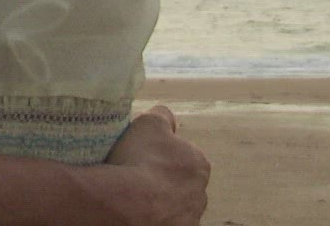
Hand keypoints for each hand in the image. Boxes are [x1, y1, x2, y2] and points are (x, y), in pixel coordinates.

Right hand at [101, 105, 211, 225]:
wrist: (128, 204)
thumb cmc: (141, 159)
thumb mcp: (149, 123)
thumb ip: (162, 116)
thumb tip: (165, 115)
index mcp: (199, 164)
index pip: (184, 156)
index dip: (163, 155)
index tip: (145, 156)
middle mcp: (201, 194)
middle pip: (181, 183)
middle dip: (165, 180)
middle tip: (138, 176)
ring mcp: (190, 218)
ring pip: (174, 206)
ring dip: (160, 201)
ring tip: (134, 197)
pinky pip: (164, 221)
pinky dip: (154, 218)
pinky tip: (137, 212)